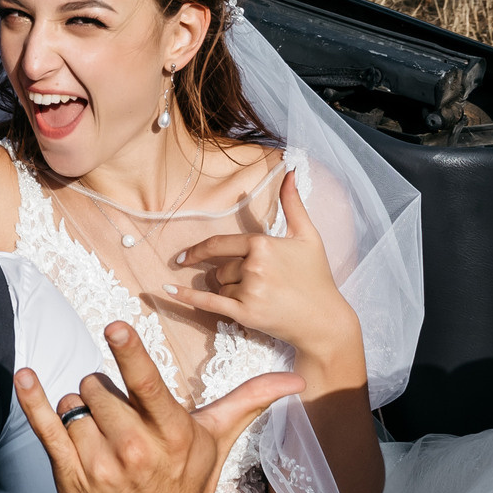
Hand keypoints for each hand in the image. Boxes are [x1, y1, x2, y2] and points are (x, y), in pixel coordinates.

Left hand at [16, 322, 303, 492]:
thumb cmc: (189, 488)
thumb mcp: (218, 443)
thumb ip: (250, 401)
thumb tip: (295, 379)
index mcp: (173, 434)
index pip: (147, 385)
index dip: (130, 353)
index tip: (116, 327)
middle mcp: (136, 450)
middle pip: (98, 387)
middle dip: (102, 393)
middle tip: (118, 418)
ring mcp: (100, 467)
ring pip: (73, 406)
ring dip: (79, 410)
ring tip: (100, 435)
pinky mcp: (72, 480)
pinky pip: (45, 430)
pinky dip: (33, 400)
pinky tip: (24, 378)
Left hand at [164, 171, 361, 368]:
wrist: (324, 320)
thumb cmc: (316, 276)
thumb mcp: (308, 235)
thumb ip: (293, 203)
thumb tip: (291, 172)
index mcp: (262, 244)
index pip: (220, 245)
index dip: (199, 251)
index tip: (183, 256)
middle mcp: (253, 266)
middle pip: (220, 269)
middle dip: (231, 276)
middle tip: (260, 285)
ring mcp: (248, 291)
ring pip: (219, 286)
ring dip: (230, 291)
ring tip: (260, 297)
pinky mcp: (245, 314)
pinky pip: (208, 303)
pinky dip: (187, 297)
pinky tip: (167, 290)